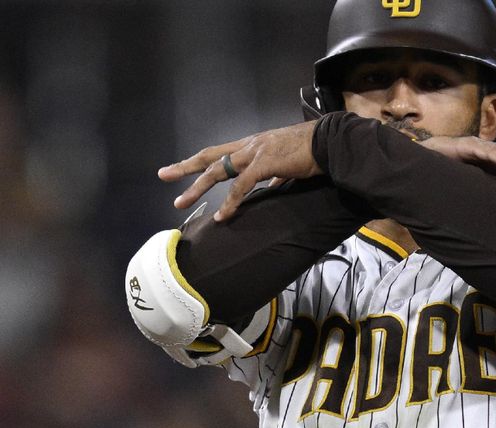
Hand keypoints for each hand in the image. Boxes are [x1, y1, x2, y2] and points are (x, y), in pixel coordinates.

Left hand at [158, 121, 321, 220]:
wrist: (329, 142)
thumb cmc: (313, 151)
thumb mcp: (287, 163)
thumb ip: (276, 174)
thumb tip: (273, 186)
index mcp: (253, 144)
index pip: (219, 151)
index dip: (198, 160)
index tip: (179, 168)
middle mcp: (249, 145)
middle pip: (210, 156)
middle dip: (185, 167)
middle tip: (163, 175)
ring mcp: (255, 153)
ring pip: (218, 170)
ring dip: (197, 188)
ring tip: (182, 201)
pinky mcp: (265, 164)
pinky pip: (241, 186)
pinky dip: (230, 202)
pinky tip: (222, 215)